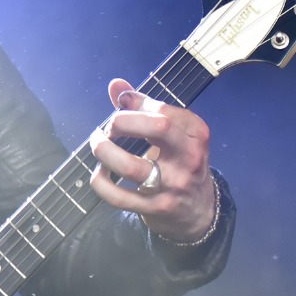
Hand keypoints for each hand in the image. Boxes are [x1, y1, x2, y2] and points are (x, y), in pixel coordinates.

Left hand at [88, 78, 215, 242]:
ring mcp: (174, 185)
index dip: (135, 105)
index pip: (163, 110)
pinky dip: (100, 183)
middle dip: (122, 122)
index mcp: (195, 134)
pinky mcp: (157, 208)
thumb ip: (144, 108)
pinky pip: (118, 196)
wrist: (198, 210)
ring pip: (130, 166)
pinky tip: (98, 174)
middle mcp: (190, 158)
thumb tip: (116, 85)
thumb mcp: (172, 134)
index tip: (121, 105)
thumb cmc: (178, 162)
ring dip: (103, 151)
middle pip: (157, 128)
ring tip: (97, 145)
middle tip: (109, 127)